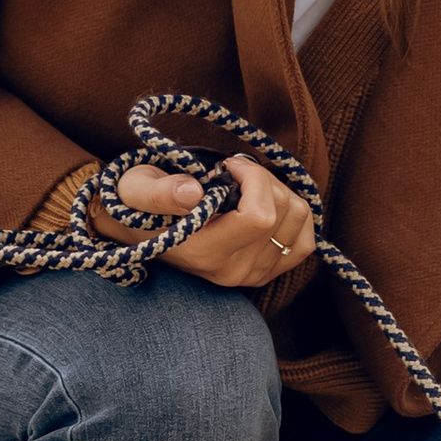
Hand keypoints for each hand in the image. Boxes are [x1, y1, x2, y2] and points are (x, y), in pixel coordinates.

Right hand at [95, 154, 309, 290]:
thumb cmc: (136, 205)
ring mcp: (253, 275)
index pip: (259, 216)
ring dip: (279, 192)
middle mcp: (233, 271)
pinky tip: (267, 203)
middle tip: (234, 171)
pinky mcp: (266, 272)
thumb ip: (160, 192)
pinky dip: (294, 215)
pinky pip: (305, 241)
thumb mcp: (137, 190)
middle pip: (282, 213)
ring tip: (246, 186)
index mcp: (205, 253)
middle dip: (263, 179)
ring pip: (299, 221)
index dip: (253, 178)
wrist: (136, 232)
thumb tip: (194, 193)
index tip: (229, 164)